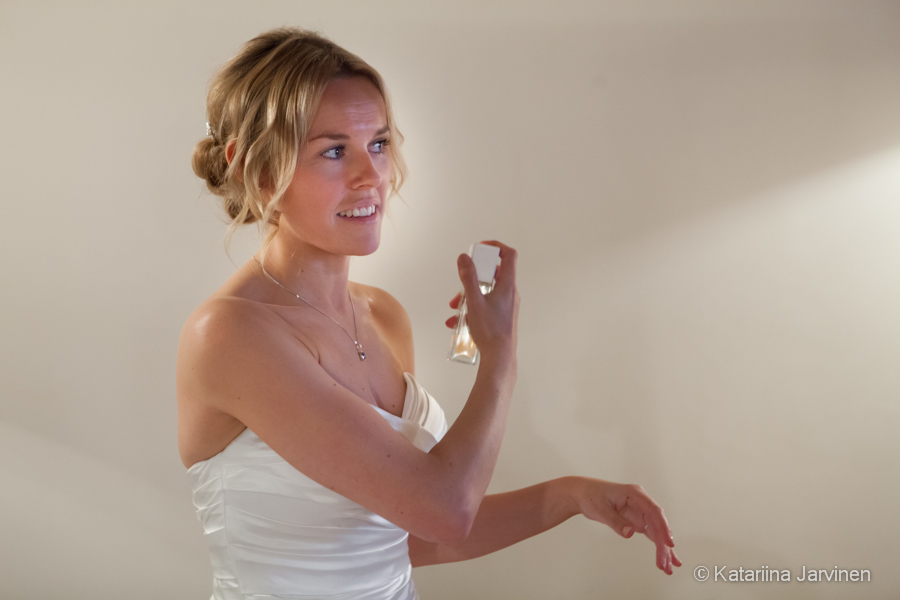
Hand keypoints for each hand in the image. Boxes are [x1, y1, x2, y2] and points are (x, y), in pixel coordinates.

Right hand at [445, 241, 518, 359]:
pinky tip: (458, 322)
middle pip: (492, 275)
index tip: (480, 249)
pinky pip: (486, 306)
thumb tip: (464, 258)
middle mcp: (510, 294)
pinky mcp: (502, 317)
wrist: (499, 357)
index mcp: (507, 286)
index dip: (495, 248)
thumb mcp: (474, 301)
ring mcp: (507, 306)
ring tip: (455, 308)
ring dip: (468, 296)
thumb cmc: (490, 331)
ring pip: (486, 292)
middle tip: (460, 286)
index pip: (508, 256)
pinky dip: (472, 309)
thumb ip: (468, 278)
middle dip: (472, 278)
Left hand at [569, 477, 680, 574]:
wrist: (583, 494)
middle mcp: (642, 503)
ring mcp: (641, 512)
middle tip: (664, 565)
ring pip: (657, 532)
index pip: (654, 511)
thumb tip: (630, 533)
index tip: (668, 543)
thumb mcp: (601, 510)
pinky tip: (666, 559)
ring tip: (668, 569)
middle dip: (663, 545)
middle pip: (658, 524)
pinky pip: (651, 534)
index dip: (663, 527)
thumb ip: (616, 521)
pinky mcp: (638, 520)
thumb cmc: (591, 497)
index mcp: (635, 494)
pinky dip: (658, 546)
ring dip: (663, 549)